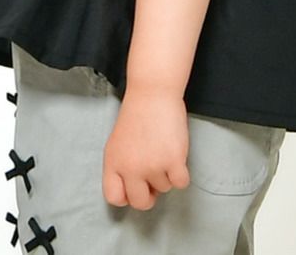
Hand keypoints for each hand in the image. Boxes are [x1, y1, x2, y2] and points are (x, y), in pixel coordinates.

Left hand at [102, 86, 190, 209]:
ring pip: (164, 189)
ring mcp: (152, 166)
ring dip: (166, 173)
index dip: (127, 195)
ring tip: (162, 149)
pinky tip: (175, 153)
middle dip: (149, 193)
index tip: (135, 186)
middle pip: (140, 203)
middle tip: (153, 174)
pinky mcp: (173, 161)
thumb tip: (134, 189)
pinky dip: (181, 172)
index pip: (114, 197)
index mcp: (113, 163)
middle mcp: (130, 168)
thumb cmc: (137, 115)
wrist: (152, 93)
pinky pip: (181, 183)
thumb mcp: (118, 143)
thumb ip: (121, 167)